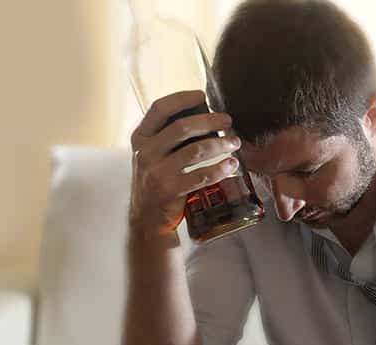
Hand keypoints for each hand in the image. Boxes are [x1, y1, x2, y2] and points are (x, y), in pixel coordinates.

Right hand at [129, 89, 241, 238]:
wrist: (146, 219)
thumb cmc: (157, 180)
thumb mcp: (154, 155)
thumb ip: (169, 137)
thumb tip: (204, 116)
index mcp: (140, 138)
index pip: (159, 108)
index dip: (182, 99)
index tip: (202, 95)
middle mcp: (145, 152)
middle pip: (182, 127)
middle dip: (210, 121)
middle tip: (228, 121)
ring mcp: (156, 172)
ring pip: (196, 150)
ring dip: (220, 144)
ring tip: (235, 142)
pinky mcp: (170, 190)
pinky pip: (201, 175)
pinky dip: (220, 168)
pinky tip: (232, 164)